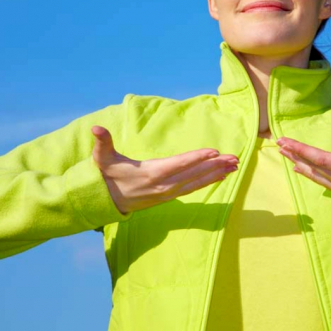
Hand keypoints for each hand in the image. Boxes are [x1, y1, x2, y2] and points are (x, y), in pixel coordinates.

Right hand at [91, 125, 238, 213]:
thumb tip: (95, 128)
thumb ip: (103, 142)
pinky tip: (222, 176)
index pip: (179, 164)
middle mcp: (164, 184)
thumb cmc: (108, 176)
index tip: (214, 152)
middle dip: (216, 166)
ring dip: (217, 174)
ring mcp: (168, 192)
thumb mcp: (102, 158)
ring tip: (235, 166)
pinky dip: (209, 181)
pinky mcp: (170, 196)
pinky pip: (194, 188)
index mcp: (151, 173)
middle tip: (235, 158)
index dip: (197, 157)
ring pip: (197, 182)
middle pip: (194, 174)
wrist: (106, 201)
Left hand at [277, 122, 330, 206]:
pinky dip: (309, 173)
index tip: (286, 141)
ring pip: (316, 175)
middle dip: (295, 153)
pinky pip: (322, 182)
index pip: (321, 158)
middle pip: (314, 166)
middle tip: (278, 142)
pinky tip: (300, 169)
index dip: (302, 150)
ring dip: (299, 163)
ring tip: (284, 153)